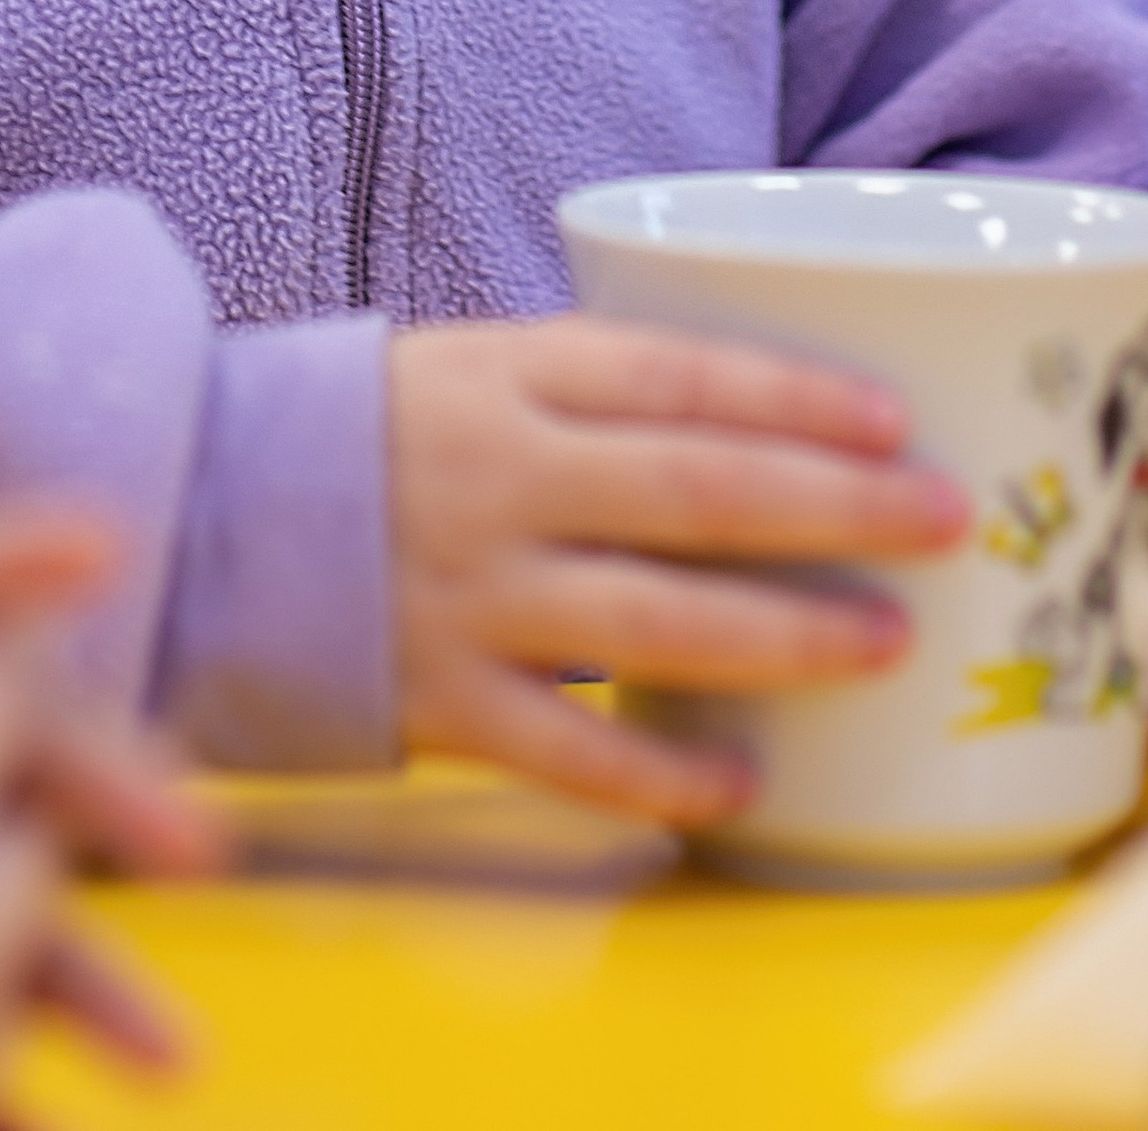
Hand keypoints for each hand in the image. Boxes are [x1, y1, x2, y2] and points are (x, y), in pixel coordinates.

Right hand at [389, 317, 968, 823]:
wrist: (206, 512)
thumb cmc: (375, 433)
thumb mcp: (473, 365)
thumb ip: (594, 388)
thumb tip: (764, 407)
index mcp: (505, 376)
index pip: (678, 377)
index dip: (794, 397)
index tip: (895, 420)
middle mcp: (498, 479)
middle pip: (696, 492)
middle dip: (835, 506)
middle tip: (941, 520)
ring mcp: (469, 594)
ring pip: (656, 620)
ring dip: (784, 633)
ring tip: (882, 641)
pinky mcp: (438, 698)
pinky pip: (571, 748)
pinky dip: (662, 770)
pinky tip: (743, 782)